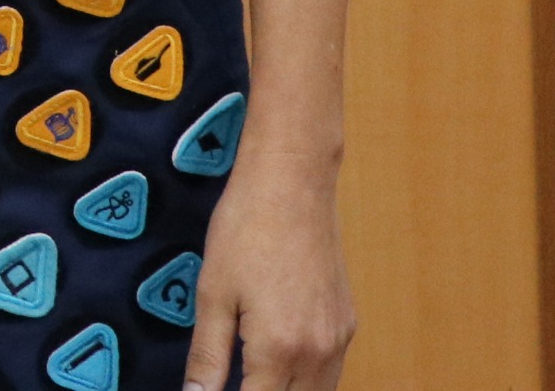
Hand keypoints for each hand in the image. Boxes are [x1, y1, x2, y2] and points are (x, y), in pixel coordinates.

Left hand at [185, 145, 354, 390]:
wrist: (292, 185)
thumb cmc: (245, 230)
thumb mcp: (212, 294)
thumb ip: (207, 355)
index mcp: (280, 349)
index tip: (212, 390)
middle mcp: (319, 352)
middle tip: (236, 379)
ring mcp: (339, 339)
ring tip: (253, 375)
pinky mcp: (347, 324)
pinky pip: (331, 371)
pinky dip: (308, 380)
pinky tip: (280, 366)